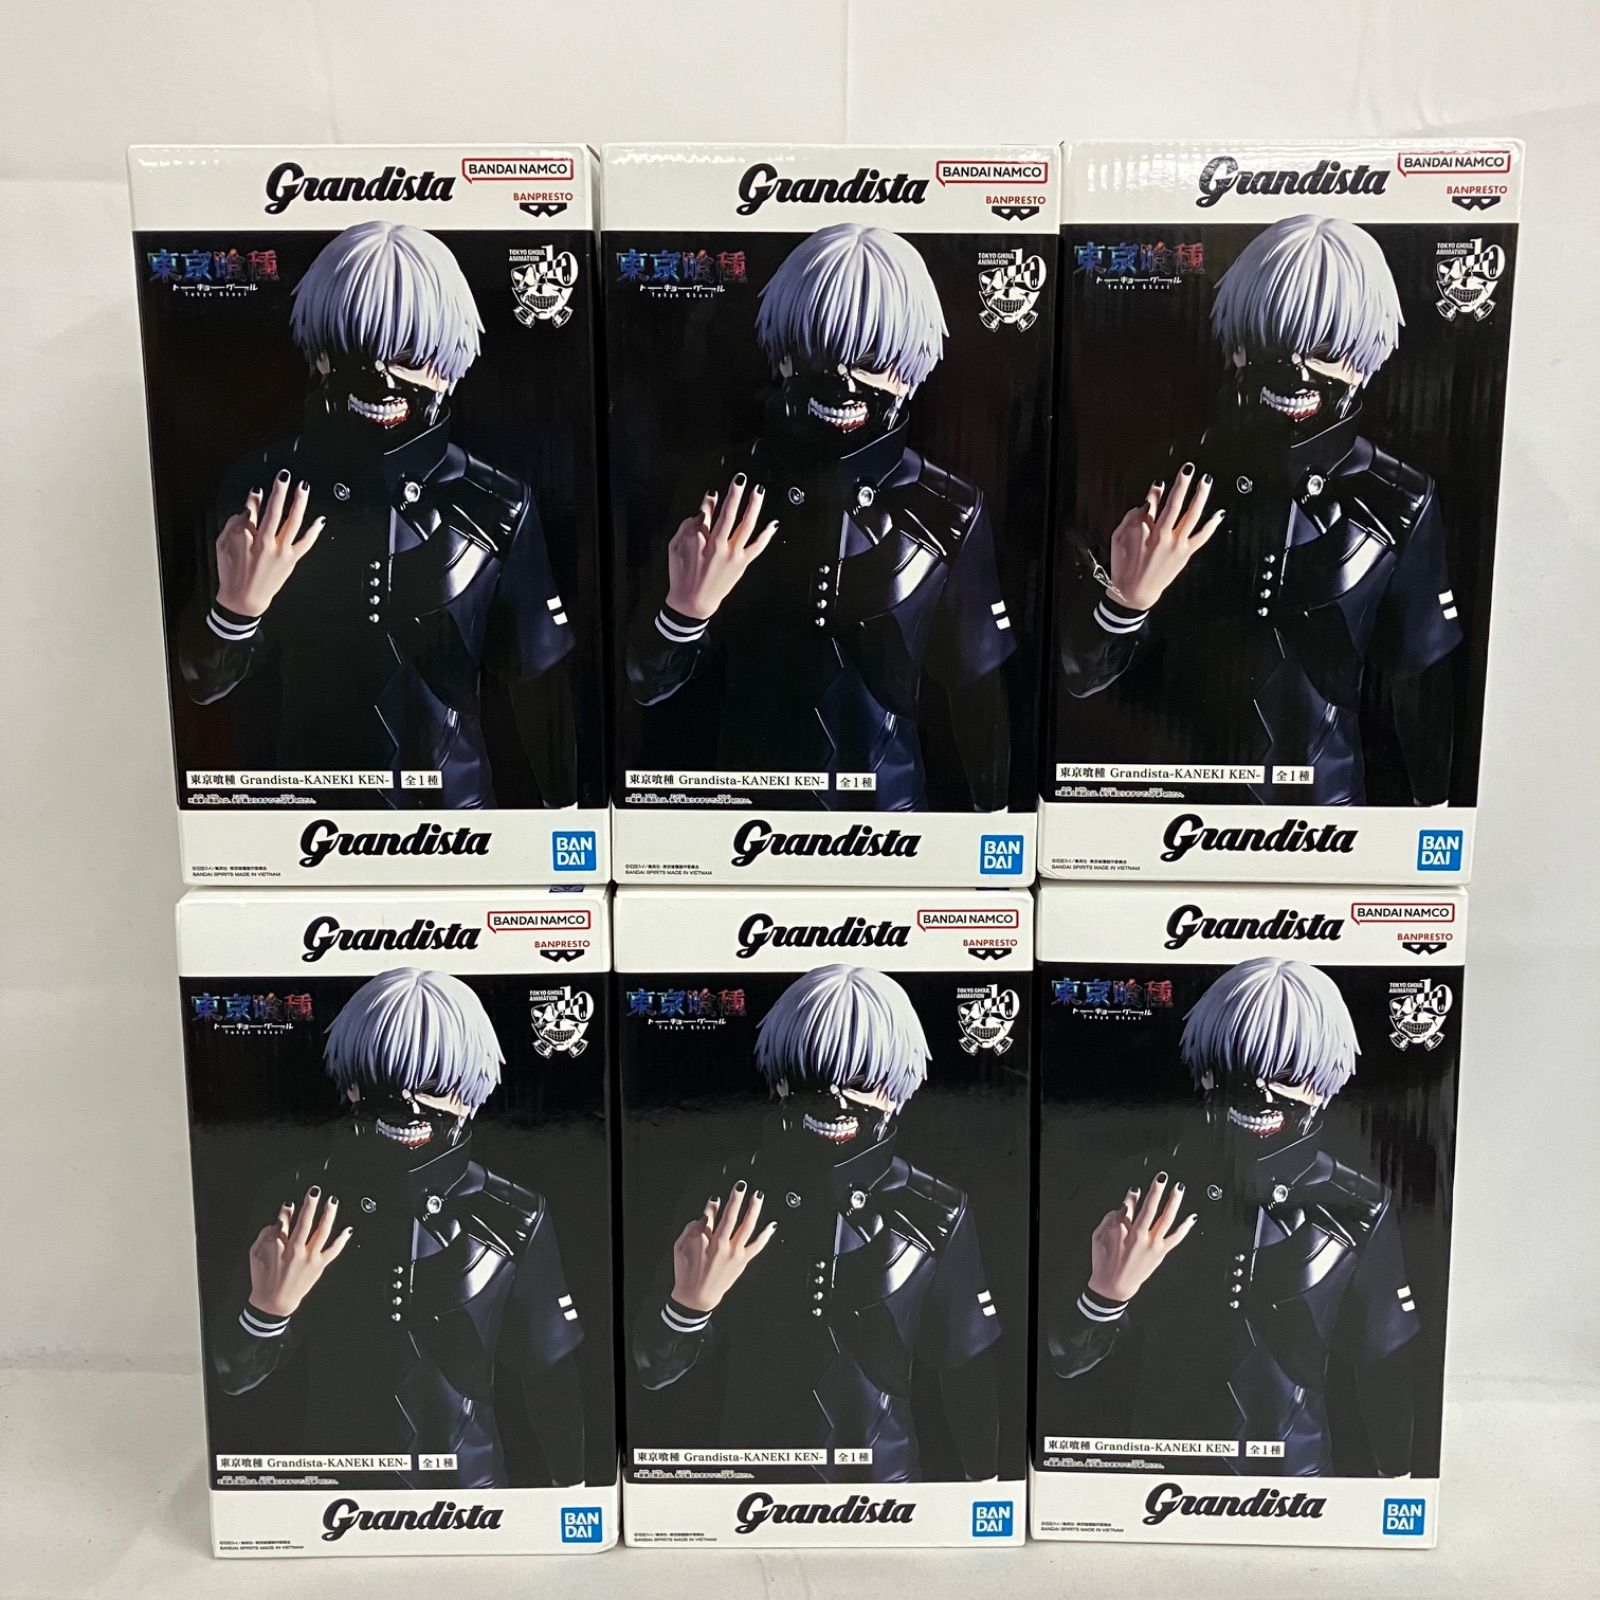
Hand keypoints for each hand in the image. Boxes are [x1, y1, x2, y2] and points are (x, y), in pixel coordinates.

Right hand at [215, 471, 325, 617]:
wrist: (244, 599)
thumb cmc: (231, 572)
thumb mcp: (223, 545)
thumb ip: (234, 525)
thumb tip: (246, 509)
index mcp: (246, 536)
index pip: (252, 509)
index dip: (255, 498)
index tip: (258, 489)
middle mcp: (265, 542)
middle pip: (274, 510)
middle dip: (279, 491)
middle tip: (284, 476)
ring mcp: (280, 551)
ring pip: (292, 522)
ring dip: (298, 503)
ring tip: (303, 487)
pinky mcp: (291, 560)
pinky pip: (305, 543)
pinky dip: (313, 531)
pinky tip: (320, 520)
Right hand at [246, 1186, 352, 1317]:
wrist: (273, 1303)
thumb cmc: (263, 1279)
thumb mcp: (255, 1254)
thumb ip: (264, 1235)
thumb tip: (277, 1221)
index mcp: (278, 1246)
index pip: (285, 1221)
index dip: (287, 1211)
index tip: (290, 1203)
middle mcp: (296, 1251)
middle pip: (305, 1222)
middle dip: (310, 1205)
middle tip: (315, 1191)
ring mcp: (310, 1258)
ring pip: (322, 1232)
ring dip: (328, 1215)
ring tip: (332, 1201)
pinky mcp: (319, 1266)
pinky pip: (333, 1251)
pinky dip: (342, 1240)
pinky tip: (348, 1230)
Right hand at [664, 474, 778, 620]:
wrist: (693, 602)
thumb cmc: (682, 576)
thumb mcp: (674, 548)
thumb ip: (686, 527)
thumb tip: (700, 512)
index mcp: (699, 540)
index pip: (706, 512)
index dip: (710, 500)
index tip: (714, 491)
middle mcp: (718, 546)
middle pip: (728, 514)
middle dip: (734, 494)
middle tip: (740, 479)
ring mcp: (732, 555)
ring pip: (746, 526)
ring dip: (753, 506)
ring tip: (758, 491)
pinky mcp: (741, 564)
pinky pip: (757, 547)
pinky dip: (766, 535)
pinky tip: (773, 523)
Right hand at [670, 1180, 776, 1313]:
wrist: (696, 1297)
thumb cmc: (686, 1272)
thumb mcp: (679, 1247)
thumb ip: (690, 1229)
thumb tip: (704, 1215)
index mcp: (704, 1241)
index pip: (710, 1215)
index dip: (713, 1205)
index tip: (716, 1198)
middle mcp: (721, 1246)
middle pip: (731, 1217)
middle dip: (736, 1199)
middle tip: (741, 1185)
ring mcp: (734, 1254)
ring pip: (747, 1227)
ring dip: (753, 1210)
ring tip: (758, 1196)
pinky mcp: (742, 1261)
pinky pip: (757, 1246)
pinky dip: (765, 1235)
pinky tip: (772, 1225)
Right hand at [1087, 1173, 1196, 1302]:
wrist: (1113, 1286)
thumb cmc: (1104, 1262)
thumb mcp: (1098, 1236)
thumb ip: (1110, 1218)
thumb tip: (1123, 1205)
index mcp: (1122, 1230)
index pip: (1129, 1205)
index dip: (1133, 1195)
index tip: (1136, 1188)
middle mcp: (1140, 1236)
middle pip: (1151, 1208)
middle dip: (1156, 1190)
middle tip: (1162, 1177)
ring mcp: (1153, 1245)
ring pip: (1166, 1219)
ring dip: (1173, 1202)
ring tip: (1178, 1188)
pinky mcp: (1161, 1253)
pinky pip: (1176, 1237)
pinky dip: (1185, 1227)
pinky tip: (1191, 1218)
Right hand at [1106, 464, 1222, 611]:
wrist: (1134, 593)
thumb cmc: (1124, 567)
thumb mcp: (1118, 539)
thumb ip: (1130, 519)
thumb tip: (1144, 504)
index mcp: (1145, 531)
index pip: (1153, 503)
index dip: (1157, 490)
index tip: (1160, 481)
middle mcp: (1163, 536)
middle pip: (1175, 504)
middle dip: (1182, 484)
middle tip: (1188, 469)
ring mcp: (1176, 545)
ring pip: (1192, 516)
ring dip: (1200, 496)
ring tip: (1205, 481)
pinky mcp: (1185, 554)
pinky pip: (1202, 536)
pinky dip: (1211, 525)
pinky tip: (1218, 513)